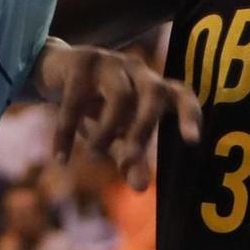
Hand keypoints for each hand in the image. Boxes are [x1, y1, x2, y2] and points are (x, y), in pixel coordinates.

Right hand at [37, 42, 200, 189]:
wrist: (57, 70)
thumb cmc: (98, 104)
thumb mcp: (116, 133)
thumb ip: (130, 156)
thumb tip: (141, 188)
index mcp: (152, 86)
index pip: (181, 95)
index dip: (189, 115)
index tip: (192, 141)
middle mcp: (137, 70)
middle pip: (153, 94)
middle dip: (144, 130)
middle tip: (128, 160)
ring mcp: (110, 61)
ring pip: (120, 97)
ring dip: (107, 132)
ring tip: (93, 157)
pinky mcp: (81, 60)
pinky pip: (76, 100)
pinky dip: (68, 132)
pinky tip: (61, 158)